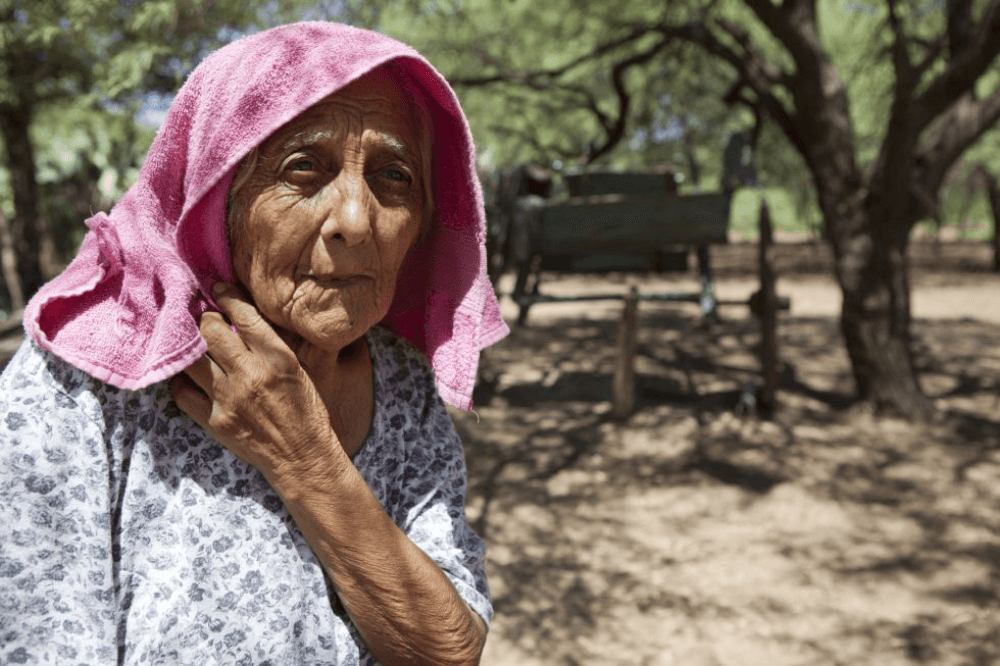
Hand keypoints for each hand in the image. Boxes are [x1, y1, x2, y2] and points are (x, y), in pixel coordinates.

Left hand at [170, 283, 340, 482]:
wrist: (303, 458)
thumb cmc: (307, 412)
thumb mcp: (300, 370)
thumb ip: (272, 345)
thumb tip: (243, 318)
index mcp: (279, 359)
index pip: (245, 315)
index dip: (227, 297)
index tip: (219, 289)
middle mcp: (252, 375)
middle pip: (211, 330)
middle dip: (204, 318)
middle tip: (203, 316)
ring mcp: (229, 399)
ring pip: (192, 357)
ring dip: (190, 345)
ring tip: (191, 340)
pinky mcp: (215, 421)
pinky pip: (183, 392)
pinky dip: (183, 380)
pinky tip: (191, 376)